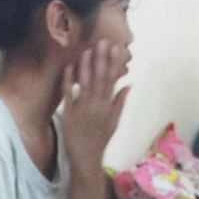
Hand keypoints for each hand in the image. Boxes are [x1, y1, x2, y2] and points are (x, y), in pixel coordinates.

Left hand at [60, 39, 132, 168]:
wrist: (86, 157)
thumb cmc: (100, 139)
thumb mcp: (115, 121)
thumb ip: (121, 101)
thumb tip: (129, 83)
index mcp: (108, 106)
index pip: (112, 80)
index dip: (114, 63)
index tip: (116, 47)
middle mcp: (97, 106)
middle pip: (100, 79)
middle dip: (102, 59)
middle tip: (103, 41)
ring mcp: (83, 109)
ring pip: (85, 84)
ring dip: (86, 67)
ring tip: (87, 50)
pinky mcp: (69, 114)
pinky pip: (68, 95)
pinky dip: (69, 81)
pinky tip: (69, 67)